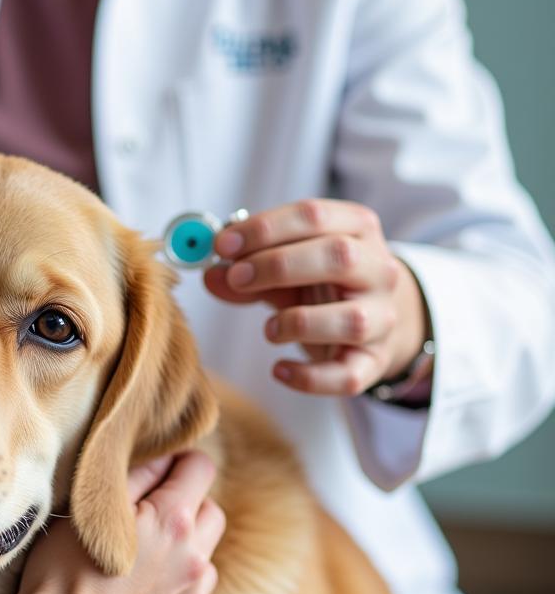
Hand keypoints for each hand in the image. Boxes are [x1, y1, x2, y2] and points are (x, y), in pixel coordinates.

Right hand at [14, 451, 222, 593]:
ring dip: (184, 552)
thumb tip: (162, 459)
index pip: (200, 468)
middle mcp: (195, 560)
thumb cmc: (63, 575)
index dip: (179, 461)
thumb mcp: (89, 511)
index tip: (158, 469)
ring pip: (206, 559)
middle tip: (148, 513)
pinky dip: (172, 592)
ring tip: (142, 560)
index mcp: (173, 521)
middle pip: (213, 513)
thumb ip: (134, 477)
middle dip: (189, 505)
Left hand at [203, 199, 428, 395]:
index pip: (314, 215)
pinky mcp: (373, 362)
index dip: (264, 229)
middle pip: (338, 256)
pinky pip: (347, 376)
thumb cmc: (322, 286)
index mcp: (357, 229)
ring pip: (351, 320)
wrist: (371, 322)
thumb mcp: (287, 269)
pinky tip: (279, 370)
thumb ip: (249, 268)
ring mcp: (382, 318)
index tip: (223, 245)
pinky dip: (309, 377)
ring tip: (268, 330)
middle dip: (279, 266)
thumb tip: (210, 274)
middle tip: (237, 278)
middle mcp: (379, 270)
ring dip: (298, 323)